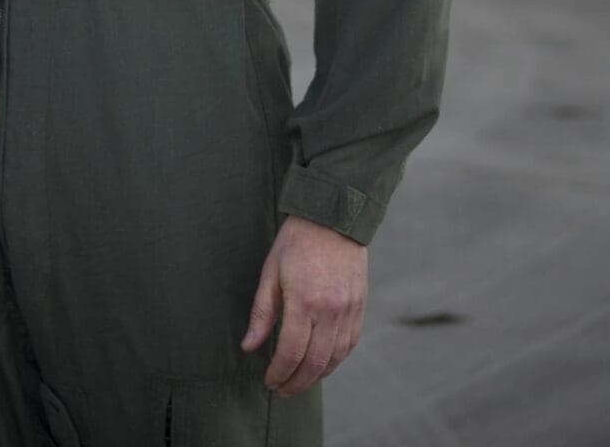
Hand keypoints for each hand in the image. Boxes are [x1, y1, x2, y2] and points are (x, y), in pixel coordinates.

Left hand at [241, 214, 367, 397]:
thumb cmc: (295, 243)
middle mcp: (331, 310)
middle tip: (281, 391)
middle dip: (296, 383)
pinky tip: (320, 365)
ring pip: (334, 358)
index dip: (279, 373)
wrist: (333, 218)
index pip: (291, 352)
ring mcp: (349, 310)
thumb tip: (249, 347)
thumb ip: (262, 314)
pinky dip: (334, 360)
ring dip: (315, 377)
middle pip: (314, 363)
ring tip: (298, 382)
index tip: (269, 382)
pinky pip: (349, 344)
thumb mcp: (270, 273)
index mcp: (304, 301)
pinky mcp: (360, 307)